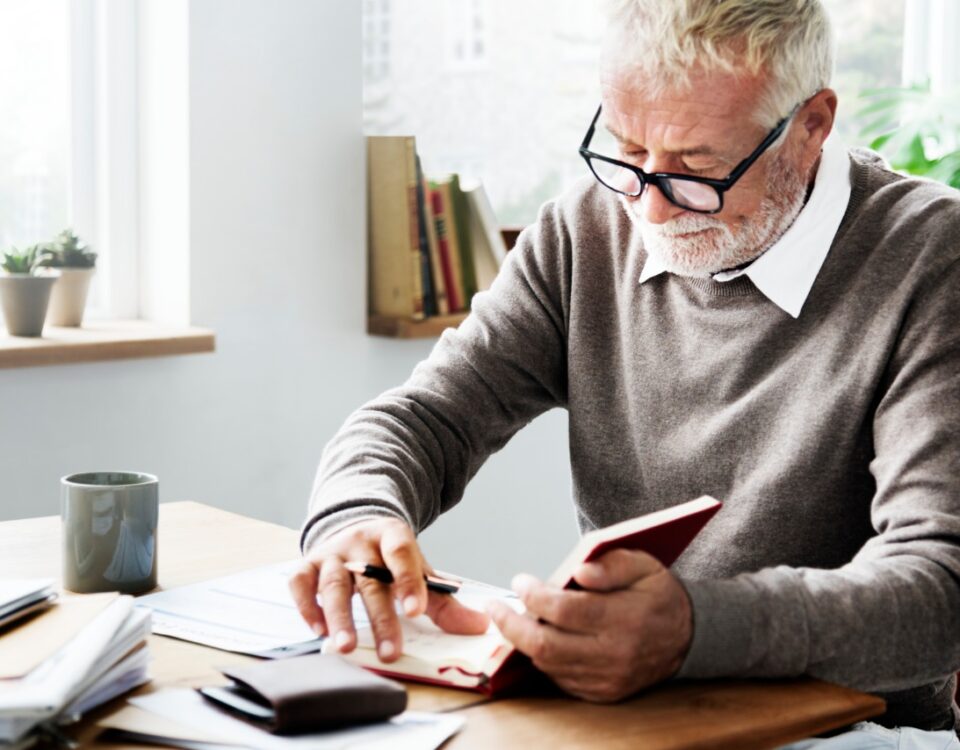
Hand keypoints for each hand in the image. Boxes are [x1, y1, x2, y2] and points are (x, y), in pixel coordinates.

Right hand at [288, 517, 488, 662]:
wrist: (355, 529)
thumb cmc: (390, 559)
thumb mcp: (419, 571)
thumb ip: (444, 600)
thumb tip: (480, 625)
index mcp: (392, 535)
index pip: (401, 552)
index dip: (409, 580)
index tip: (417, 611)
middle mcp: (359, 542)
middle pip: (370, 579)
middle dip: (380, 617)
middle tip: (390, 651)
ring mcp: (331, 552)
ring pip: (333, 584)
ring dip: (339, 616)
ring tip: (346, 647)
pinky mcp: (307, 564)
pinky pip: (300, 582)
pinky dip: (307, 606)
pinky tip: (317, 630)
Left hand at [486, 548, 691, 702]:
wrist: (687, 636)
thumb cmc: (657, 594)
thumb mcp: (643, 564)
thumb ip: (612, 564)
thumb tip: (579, 570)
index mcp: (624, 618)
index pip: (565, 610)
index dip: (534, 595)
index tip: (520, 581)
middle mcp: (614, 654)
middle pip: (546, 645)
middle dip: (512, 625)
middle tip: (494, 607)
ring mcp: (607, 679)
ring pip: (548, 665)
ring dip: (523, 641)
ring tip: (513, 618)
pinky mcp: (603, 693)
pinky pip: (559, 679)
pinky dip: (542, 659)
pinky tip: (537, 638)